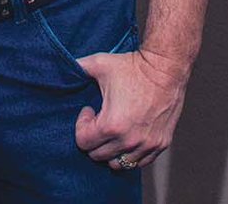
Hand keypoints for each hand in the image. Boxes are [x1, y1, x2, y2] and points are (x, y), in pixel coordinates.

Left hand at [74, 48, 187, 169]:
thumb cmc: (132, 66)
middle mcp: (129, 140)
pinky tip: (129, 133)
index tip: (89, 110)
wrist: (165, 67)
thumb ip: (77, 67)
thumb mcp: (99, 64)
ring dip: (111, 149)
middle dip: (94, 138)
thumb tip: (63, 66)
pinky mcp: (160, 144)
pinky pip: (139, 162)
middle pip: (98, 156)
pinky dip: (130, 153)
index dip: (81, 126)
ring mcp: (146, 145)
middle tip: (99, 119)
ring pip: (119, 163)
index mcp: (111, 125)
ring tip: (113, 129)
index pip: (83, 143)